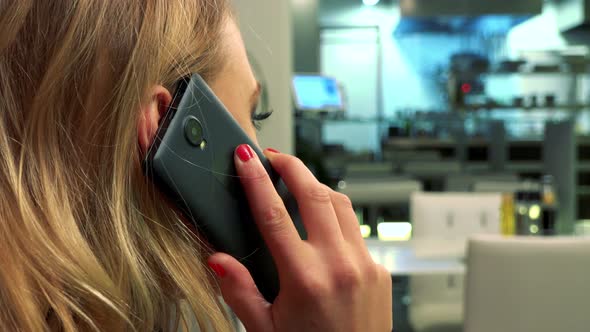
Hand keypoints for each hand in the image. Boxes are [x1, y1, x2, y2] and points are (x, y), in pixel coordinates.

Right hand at [207, 145, 391, 331]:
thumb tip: (217, 258)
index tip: (246, 158)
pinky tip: (320, 221)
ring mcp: (364, 265)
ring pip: (340, 204)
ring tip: (296, 181)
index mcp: (305, 279)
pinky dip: (335, 216)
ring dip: (316, 186)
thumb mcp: (265, 329)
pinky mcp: (379, 270)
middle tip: (274, 156)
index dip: (256, 180)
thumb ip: (239, 291)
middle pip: (314, 194)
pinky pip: (355, 229)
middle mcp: (339, 265)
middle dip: (292, 166)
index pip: (274, 214)